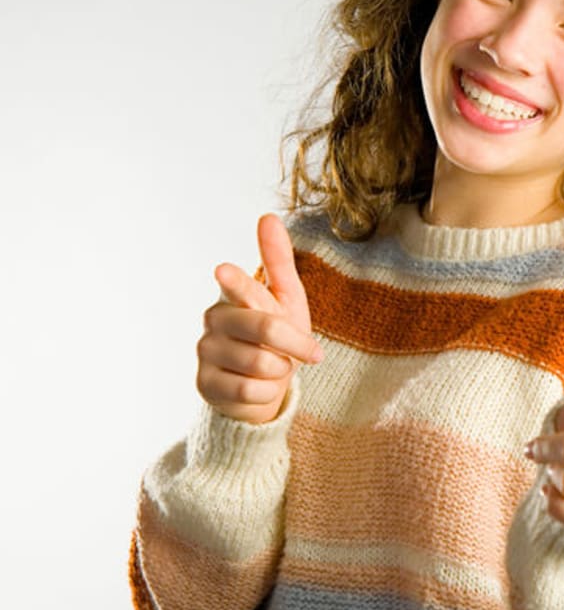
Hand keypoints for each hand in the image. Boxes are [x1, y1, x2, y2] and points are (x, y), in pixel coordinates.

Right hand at [195, 214, 321, 423]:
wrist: (263, 385)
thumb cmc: (277, 336)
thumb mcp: (286, 298)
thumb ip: (278, 261)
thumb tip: (268, 216)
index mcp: (233, 294)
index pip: (241, 287)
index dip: (236, 281)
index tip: (224, 270)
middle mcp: (214, 318)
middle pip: (265, 328)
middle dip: (297, 344)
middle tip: (312, 353)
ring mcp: (205, 352)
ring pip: (261, 363)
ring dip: (282, 370)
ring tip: (276, 366)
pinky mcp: (205, 384)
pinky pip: (251, 391)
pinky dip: (269, 392)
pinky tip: (261, 387)